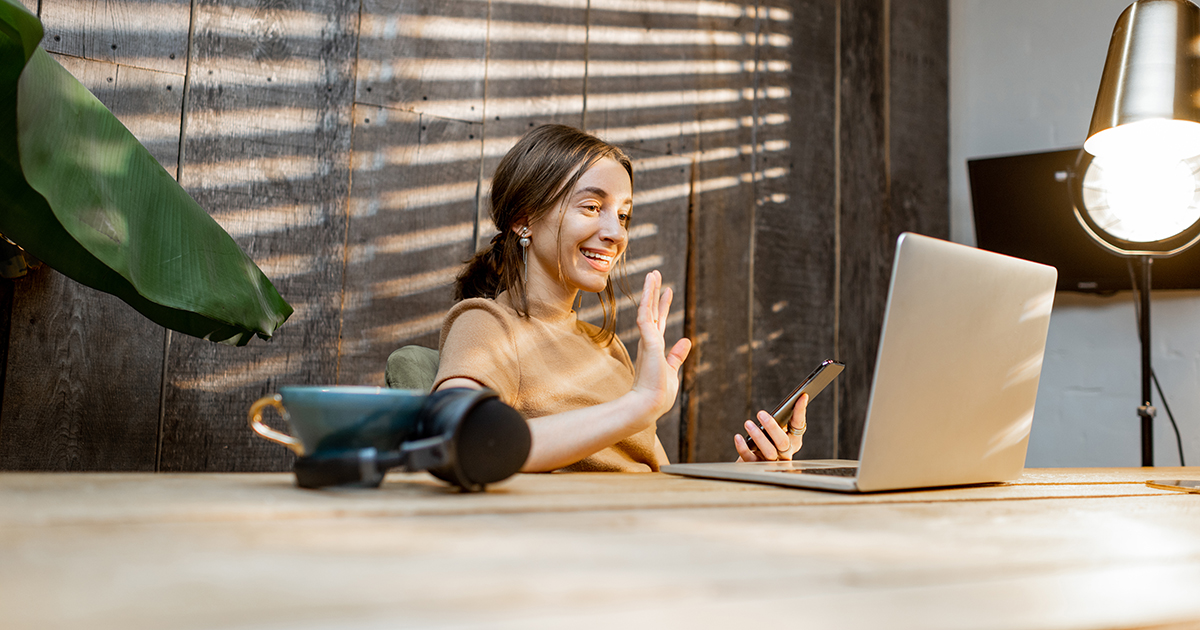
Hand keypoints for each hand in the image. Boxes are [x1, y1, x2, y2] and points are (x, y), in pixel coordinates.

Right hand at [629, 271, 691, 421]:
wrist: (649, 405)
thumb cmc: (658, 394)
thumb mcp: (671, 371)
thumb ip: (677, 355)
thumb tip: (686, 341)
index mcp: (655, 348)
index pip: (659, 322)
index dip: (663, 305)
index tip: (667, 291)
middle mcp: (650, 342)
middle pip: (652, 311)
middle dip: (654, 292)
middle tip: (655, 275)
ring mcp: (648, 341)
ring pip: (648, 310)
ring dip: (650, 292)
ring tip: (653, 274)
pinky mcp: (649, 343)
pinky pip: (646, 318)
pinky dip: (647, 303)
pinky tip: (650, 290)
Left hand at [734, 393, 807, 461]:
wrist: (754, 462)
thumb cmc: (767, 441)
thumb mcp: (776, 430)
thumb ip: (780, 420)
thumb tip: (787, 400)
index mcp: (793, 440)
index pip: (799, 424)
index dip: (800, 411)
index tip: (802, 396)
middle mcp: (786, 452)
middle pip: (783, 442)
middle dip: (772, 427)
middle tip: (760, 413)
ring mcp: (772, 461)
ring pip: (769, 452)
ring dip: (758, 436)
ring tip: (747, 423)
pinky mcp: (757, 466)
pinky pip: (750, 458)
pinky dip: (743, 447)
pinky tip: (738, 437)